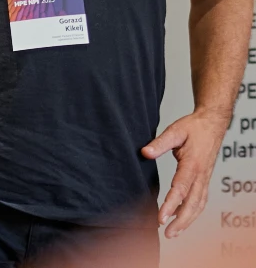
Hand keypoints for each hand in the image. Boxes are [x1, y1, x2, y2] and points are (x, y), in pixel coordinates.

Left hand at [141, 109, 231, 237]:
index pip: (181, 189)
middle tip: (167, 233)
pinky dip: (192, 213)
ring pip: (198, 205)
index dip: (171, 205)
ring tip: (173, 232)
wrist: (212, 124)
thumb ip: (159, 143)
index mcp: (193, 164)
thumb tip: (144, 153)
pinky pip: (200, 200)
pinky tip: (181, 219)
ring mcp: (204, 179)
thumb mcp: (175, 131)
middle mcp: (201, 175)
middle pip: (193, 204)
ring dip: (187, 221)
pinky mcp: (204, 180)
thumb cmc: (193, 127)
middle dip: (181, 221)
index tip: (161, 218)